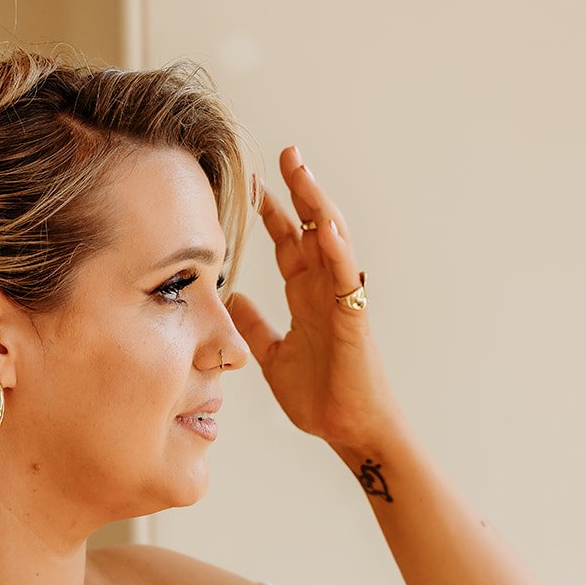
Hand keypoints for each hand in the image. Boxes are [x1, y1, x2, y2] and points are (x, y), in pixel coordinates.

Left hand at [225, 145, 406, 460]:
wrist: (346, 430)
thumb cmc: (319, 397)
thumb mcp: (272, 356)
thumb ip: (255, 326)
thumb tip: (231, 298)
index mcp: (306, 296)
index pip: (288, 243)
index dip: (271, 212)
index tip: (251, 182)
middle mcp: (325, 291)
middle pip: (312, 229)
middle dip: (298, 191)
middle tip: (284, 153)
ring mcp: (341, 301)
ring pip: (333, 242)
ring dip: (319, 206)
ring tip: (303, 172)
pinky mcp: (354, 320)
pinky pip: (347, 280)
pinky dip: (338, 252)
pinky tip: (326, 228)